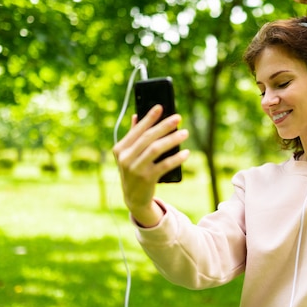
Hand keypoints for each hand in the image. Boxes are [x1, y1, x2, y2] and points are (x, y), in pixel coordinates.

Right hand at [113, 105, 189, 226]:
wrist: (134, 199)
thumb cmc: (134, 171)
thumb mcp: (129, 155)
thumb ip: (133, 136)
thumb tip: (136, 116)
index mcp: (120, 149)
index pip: (137, 130)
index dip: (149, 118)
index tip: (160, 107)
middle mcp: (125, 158)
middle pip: (148, 138)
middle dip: (164, 126)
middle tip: (178, 118)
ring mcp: (135, 169)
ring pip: (156, 149)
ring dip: (172, 140)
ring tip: (185, 133)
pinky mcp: (147, 179)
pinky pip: (164, 165)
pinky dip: (176, 158)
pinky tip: (186, 153)